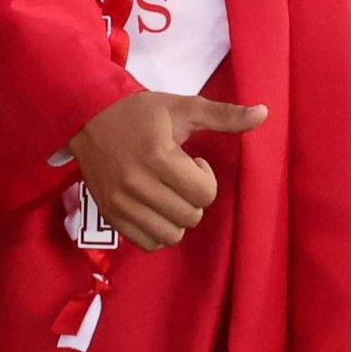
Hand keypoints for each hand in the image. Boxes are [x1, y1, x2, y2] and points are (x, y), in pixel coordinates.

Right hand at [67, 90, 267, 251]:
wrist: (86, 114)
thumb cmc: (139, 111)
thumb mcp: (182, 107)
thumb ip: (224, 115)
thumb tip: (265, 114)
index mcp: (157, 156)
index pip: (203, 193)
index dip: (205, 177)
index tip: (191, 160)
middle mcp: (137, 184)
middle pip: (190, 217)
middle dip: (193, 197)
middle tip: (178, 176)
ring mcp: (120, 203)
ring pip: (171, 237)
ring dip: (177, 218)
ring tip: (167, 193)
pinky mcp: (110, 216)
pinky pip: (147, 244)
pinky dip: (158, 231)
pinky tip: (154, 207)